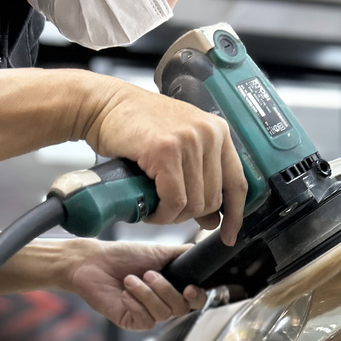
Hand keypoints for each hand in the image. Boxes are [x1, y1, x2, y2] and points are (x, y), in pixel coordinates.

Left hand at [65, 239, 205, 330]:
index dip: (196, 298)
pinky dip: (135, 304)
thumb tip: (202, 251)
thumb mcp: (159, 251)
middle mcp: (163, 303)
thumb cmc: (123, 256)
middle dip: (165, 290)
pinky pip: (145, 321)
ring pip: (162, 314)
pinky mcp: (132, 322)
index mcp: (173, 287)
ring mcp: (148, 314)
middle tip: (147, 273)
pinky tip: (123, 294)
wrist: (93, 263)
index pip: (196, 301)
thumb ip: (184, 253)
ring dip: (145, 294)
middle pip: (181, 309)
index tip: (188, 288)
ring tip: (129, 279)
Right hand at [81, 76, 247, 243]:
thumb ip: (199, 179)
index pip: (237, 182)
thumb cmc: (136, 127)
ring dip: (172, 216)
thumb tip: (213, 219)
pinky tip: (150, 210)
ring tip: (155, 207)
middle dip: (189, 215)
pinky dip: (161, 213)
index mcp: (218, 132)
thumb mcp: (179, 148)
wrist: (102, 105)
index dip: (235, 215)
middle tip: (167, 210)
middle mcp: (209, 134)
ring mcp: (189, 141)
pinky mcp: (166, 150)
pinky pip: (174, 200)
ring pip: (194, 203)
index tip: (229, 235)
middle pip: (213, 199)